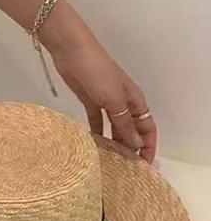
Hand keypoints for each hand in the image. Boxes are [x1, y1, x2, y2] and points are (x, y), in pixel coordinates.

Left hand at [40, 7, 156, 163]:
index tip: (144, 165)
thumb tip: (135, 145)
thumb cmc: (97, 71)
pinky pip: (96, 121)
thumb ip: (124, 122)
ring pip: (114, 127)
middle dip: (130, 148)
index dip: (148, 146)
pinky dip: (97, 132)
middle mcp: (123, 102)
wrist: (72, 51)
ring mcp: (105, 102)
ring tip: (109, 161)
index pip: (147, 127)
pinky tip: (94, 146)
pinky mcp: (89, 100)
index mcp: (135, 100)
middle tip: (123, 168)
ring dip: (113, 142)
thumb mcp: (114, 99)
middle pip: (131, 129)